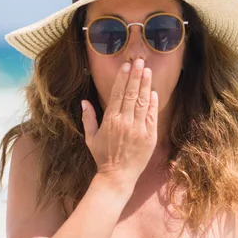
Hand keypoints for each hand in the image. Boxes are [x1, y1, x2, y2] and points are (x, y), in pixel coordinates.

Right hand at [81, 59, 158, 187]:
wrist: (118, 176)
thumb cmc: (103, 156)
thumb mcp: (91, 138)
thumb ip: (88, 118)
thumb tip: (84, 101)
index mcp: (110, 120)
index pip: (117, 94)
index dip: (122, 78)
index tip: (127, 66)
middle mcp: (125, 122)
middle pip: (131, 93)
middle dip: (136, 76)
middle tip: (140, 61)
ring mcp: (138, 129)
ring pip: (142, 102)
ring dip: (145, 85)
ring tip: (147, 71)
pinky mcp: (149, 136)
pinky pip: (151, 116)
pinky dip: (152, 103)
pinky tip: (153, 91)